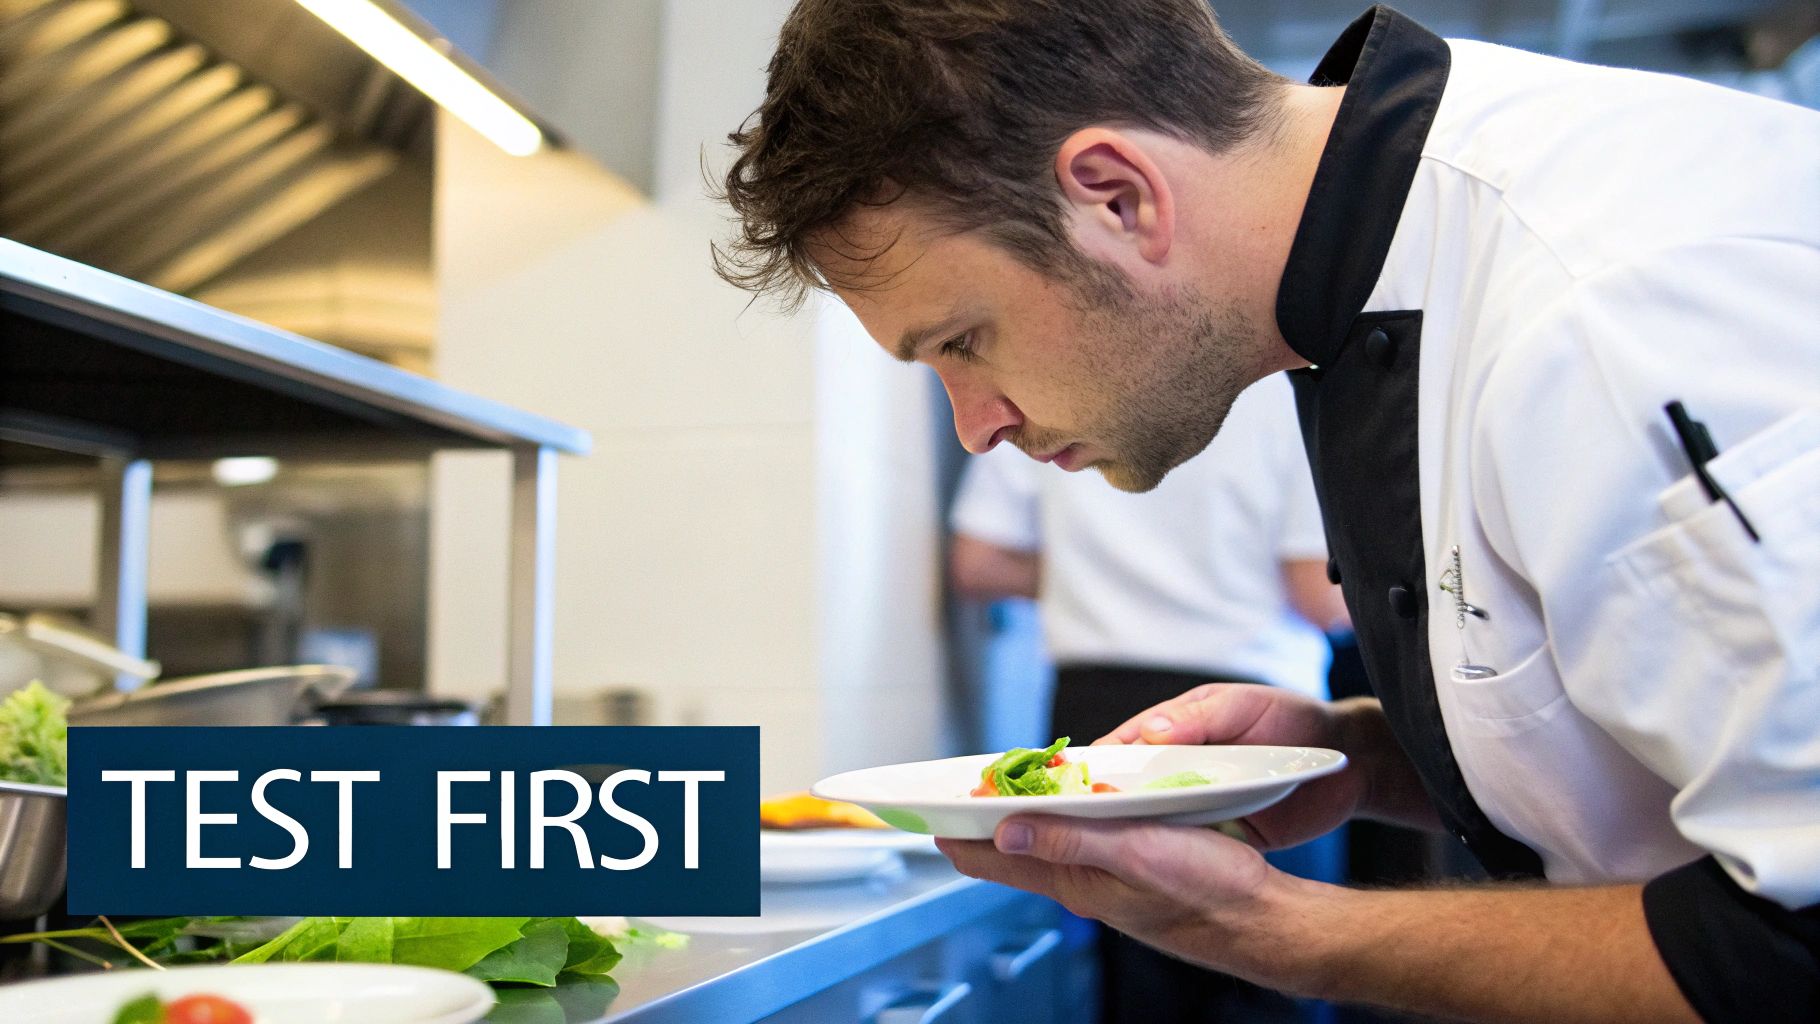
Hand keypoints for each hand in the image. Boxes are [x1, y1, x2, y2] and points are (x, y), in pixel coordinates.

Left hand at [936, 815, 1301, 984]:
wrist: (1261, 920)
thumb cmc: (1208, 891)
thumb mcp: (1136, 856)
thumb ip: (1071, 842)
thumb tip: (1005, 832)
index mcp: (1072, 879)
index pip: (988, 859)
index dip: (952, 830)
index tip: (921, 805)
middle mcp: (1079, 881)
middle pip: (1007, 848)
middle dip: (977, 817)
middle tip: (950, 785)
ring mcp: (1102, 877)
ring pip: (1042, 841)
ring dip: (1016, 813)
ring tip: (993, 784)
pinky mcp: (1127, 868)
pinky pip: (1077, 839)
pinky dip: (1058, 816)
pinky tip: (1065, 799)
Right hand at [1093, 683, 1377, 847]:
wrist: (1349, 763)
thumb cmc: (1293, 719)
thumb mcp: (1246, 707)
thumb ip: (1202, 717)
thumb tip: (1151, 733)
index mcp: (1177, 728)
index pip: (1122, 746)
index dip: (1095, 765)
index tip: (1070, 785)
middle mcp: (1178, 766)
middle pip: (1128, 789)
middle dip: (1101, 806)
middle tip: (1073, 829)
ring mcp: (1197, 801)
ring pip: (1152, 821)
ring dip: (1129, 835)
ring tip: (1099, 856)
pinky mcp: (1221, 834)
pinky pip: (1186, 848)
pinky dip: (1167, 857)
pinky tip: (1147, 873)